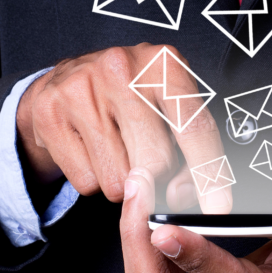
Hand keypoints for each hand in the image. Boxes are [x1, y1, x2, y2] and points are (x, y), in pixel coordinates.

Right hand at [17, 44, 230, 212]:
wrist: (64, 80)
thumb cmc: (128, 96)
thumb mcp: (168, 109)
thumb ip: (188, 152)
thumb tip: (181, 196)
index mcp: (163, 62)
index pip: (194, 127)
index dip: (210, 174)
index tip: (219, 210)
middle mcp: (123, 70)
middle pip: (156, 162)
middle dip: (158, 179)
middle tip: (146, 162)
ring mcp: (82, 90)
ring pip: (120, 181)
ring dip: (124, 183)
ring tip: (115, 150)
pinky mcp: (51, 114)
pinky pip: (87, 182)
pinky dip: (94, 179)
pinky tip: (91, 150)